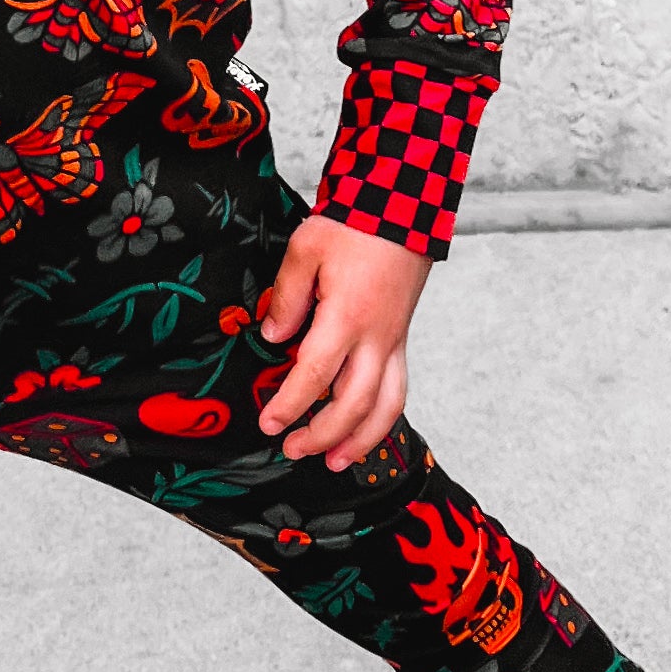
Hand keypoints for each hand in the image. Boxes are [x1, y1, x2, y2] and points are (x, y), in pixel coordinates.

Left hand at [254, 211, 431, 468]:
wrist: (402, 208)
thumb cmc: (354, 224)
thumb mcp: (306, 249)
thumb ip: (287, 297)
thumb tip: (274, 337)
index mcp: (347, 316)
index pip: (315, 373)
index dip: (290, 404)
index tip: (268, 423)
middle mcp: (376, 337)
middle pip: (354, 403)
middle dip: (322, 434)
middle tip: (291, 448)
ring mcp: (394, 341)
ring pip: (386, 405)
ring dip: (362, 440)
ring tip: (336, 463)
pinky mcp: (401, 338)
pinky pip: (398, 389)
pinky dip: (383, 418)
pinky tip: (364, 431)